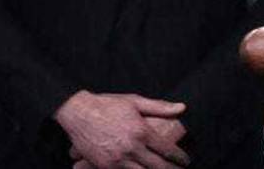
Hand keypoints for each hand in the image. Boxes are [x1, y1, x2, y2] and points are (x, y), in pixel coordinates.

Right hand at [55, 91, 189, 167]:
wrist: (78, 113)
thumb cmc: (108, 105)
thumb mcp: (135, 101)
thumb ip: (159, 107)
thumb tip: (182, 107)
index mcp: (142, 132)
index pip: (166, 150)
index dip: (179, 157)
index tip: (185, 160)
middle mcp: (131, 148)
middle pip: (156, 166)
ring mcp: (117, 160)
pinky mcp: (103, 166)